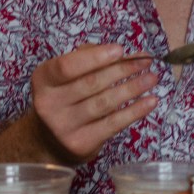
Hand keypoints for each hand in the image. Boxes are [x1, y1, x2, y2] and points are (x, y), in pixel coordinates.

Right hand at [28, 44, 159, 161]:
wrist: (51, 140)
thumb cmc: (64, 98)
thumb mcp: (65, 75)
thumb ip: (86, 59)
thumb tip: (121, 54)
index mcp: (42, 80)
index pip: (67, 66)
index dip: (95, 58)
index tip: (120, 50)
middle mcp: (48, 104)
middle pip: (91, 83)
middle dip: (122, 70)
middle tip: (145, 62)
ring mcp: (64, 126)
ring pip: (105, 103)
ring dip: (133, 88)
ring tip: (151, 78)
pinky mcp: (81, 143)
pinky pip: (113, 124)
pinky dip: (135, 111)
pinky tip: (150, 101)